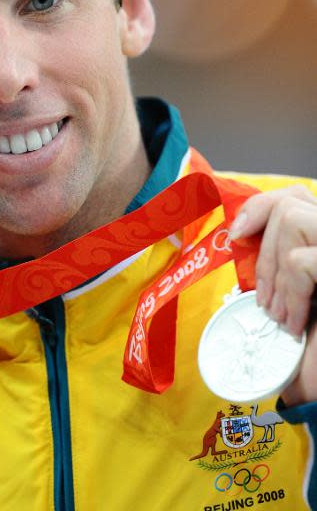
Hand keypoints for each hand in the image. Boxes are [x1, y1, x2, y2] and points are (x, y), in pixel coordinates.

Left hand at [230, 184, 316, 404]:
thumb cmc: (315, 348)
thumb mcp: (294, 295)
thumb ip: (280, 263)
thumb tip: (241, 235)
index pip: (294, 196)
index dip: (260, 206)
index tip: (236, 234)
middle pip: (290, 204)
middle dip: (264, 254)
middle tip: (264, 301)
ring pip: (294, 220)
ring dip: (275, 273)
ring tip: (279, 315)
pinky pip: (300, 262)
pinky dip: (290, 295)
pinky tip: (294, 324)